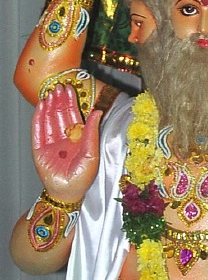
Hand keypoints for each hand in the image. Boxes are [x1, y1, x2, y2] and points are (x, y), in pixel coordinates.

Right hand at [31, 84, 101, 203]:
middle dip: (60, 101)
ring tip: (51, 93)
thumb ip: (92, 132)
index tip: (71, 89)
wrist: (67, 193)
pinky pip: (38, 130)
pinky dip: (39, 118)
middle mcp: (65, 138)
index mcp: (78, 138)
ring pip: (50, 120)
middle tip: (60, 87)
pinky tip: (41, 106)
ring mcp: (51, 142)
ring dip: (50, 106)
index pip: (74, 116)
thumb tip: (97, 111)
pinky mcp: (39, 148)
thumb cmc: (82, 177)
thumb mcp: (91, 153)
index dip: (72, 102)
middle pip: (61, 115)